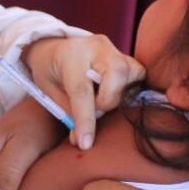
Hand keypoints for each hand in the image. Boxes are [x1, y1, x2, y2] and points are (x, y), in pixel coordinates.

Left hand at [23, 35, 143, 149]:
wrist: (54, 49)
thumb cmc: (50, 72)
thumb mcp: (50, 93)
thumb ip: (69, 115)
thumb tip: (83, 141)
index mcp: (70, 56)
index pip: (82, 90)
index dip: (85, 120)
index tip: (85, 143)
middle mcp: (95, 47)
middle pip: (116, 73)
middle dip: (108, 100)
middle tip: (95, 110)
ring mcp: (112, 48)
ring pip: (132, 72)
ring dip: (120, 94)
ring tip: (102, 99)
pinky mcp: (124, 55)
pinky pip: (138, 73)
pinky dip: (129, 88)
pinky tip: (115, 93)